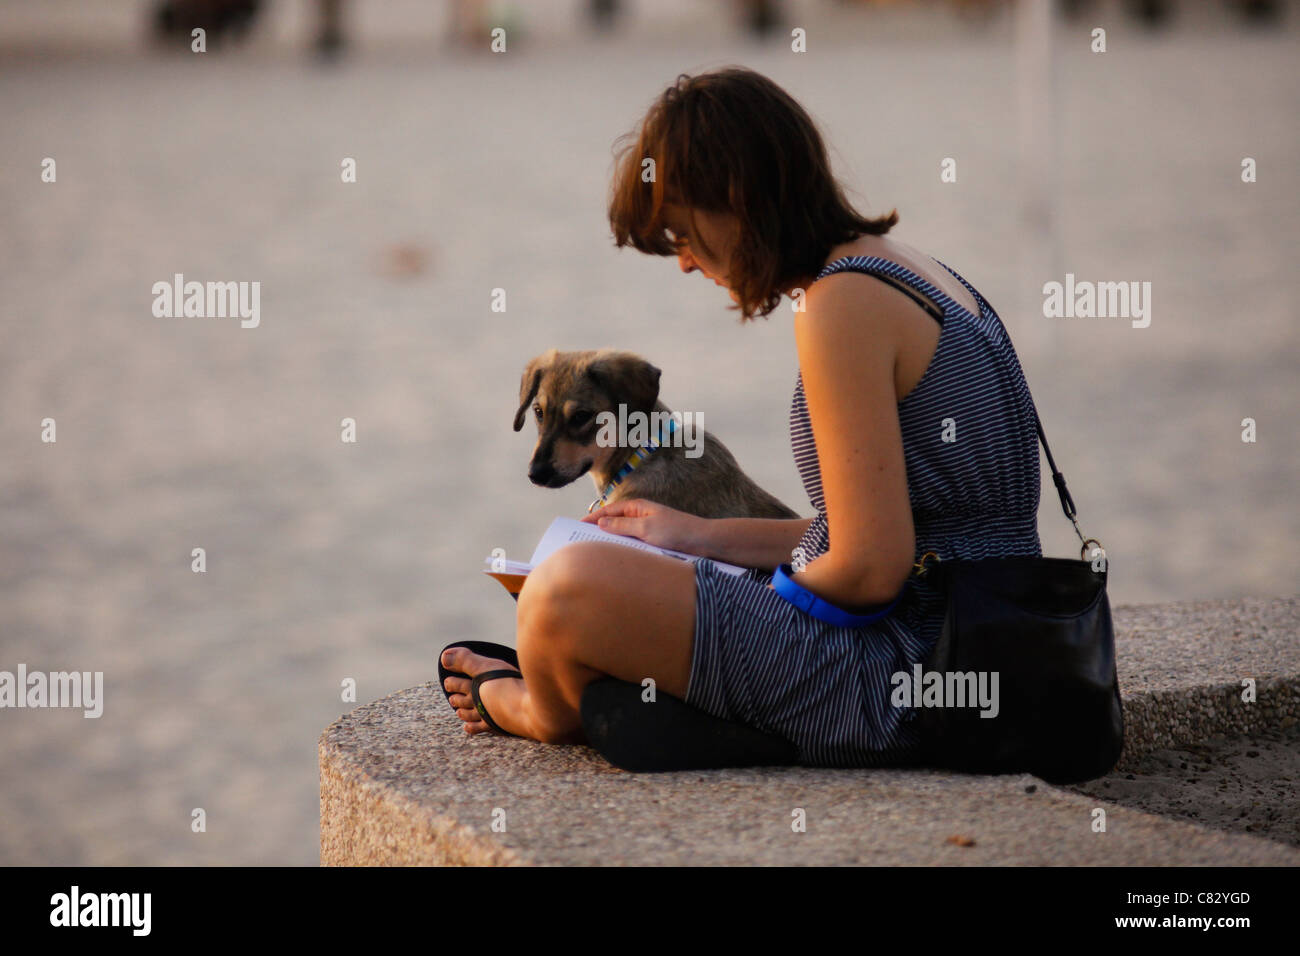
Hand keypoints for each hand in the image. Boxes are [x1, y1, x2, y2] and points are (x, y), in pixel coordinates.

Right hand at [581, 498, 708, 556]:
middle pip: (614, 523)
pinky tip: (616, 560)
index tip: (577, 525)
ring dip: (610, 542)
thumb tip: (601, 523)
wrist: (703, 542)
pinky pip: (632, 545)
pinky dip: (623, 550)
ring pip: (622, 536)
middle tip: (580, 541)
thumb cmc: (677, 531)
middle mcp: (641, 517)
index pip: (609, 511)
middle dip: (598, 530)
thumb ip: (623, 526)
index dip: (593, 518)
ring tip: (594, 553)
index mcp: (638, 508)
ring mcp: (647, 530)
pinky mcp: (653, 543)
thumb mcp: (646, 528)